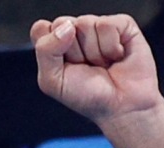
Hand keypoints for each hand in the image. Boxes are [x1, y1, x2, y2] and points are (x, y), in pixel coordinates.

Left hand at [30, 15, 159, 122]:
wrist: (122, 107)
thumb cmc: (88, 97)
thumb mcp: (53, 81)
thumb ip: (45, 51)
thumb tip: (65, 27)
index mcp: (56, 44)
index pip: (41, 29)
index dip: (50, 47)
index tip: (63, 66)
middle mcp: (76, 32)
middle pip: (62, 23)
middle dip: (73, 52)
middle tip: (86, 67)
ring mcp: (98, 26)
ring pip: (85, 23)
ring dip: (94, 52)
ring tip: (103, 65)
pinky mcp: (121, 24)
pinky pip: (106, 25)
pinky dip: (111, 47)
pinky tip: (117, 57)